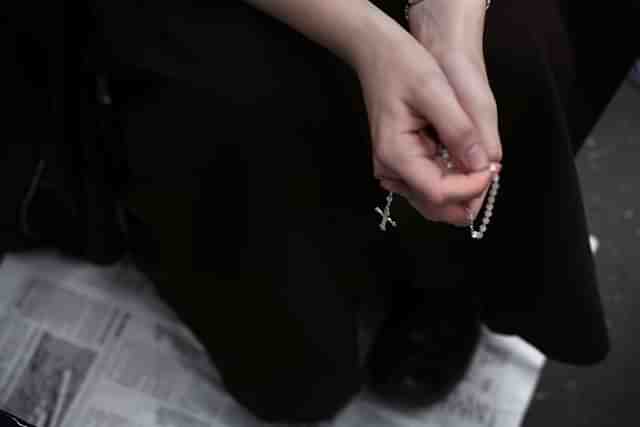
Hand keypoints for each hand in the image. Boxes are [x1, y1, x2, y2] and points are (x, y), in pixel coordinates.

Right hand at [353, 20, 499, 225]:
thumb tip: (483, 165)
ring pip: (433, 201)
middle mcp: (391, 170)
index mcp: (396, 155)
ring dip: (461, 192)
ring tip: (481, 167)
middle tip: (490, 171)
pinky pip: (430, 185)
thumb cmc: (403, 66)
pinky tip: (465, 162)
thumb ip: (459, 131)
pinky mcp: (401, 165)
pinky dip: (452, 181)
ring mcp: (394, 170)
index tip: (492, 168)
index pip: (438, 192)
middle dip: (467, 196)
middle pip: (435, 206)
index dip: (470, 188)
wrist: (377, 55)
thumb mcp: (435, 91)